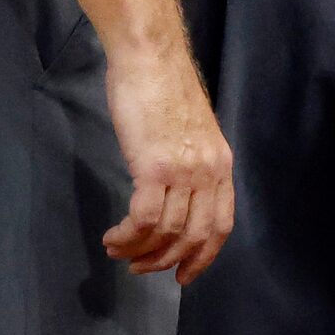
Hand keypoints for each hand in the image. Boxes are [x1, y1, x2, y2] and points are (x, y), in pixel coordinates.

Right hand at [101, 42, 234, 282]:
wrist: (151, 58)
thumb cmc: (163, 88)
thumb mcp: (191, 131)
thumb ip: (191, 163)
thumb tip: (177, 195)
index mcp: (221, 164)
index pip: (221, 224)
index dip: (203, 257)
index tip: (183, 276)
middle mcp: (209, 171)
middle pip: (195, 235)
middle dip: (166, 261)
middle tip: (141, 269)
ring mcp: (184, 170)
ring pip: (167, 231)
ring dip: (139, 250)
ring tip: (118, 250)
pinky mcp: (154, 167)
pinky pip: (144, 219)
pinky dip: (127, 235)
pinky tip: (113, 236)